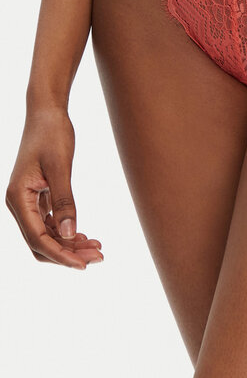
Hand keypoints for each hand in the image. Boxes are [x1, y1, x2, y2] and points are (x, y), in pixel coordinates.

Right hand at [5, 106, 102, 269]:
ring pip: (47, 235)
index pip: (38, 239)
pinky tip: (86, 236)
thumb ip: (65, 201)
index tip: (84, 265)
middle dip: (68, 253)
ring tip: (98, 248)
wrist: (47, 112)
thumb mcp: (61, 167)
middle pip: (41, 243)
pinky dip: (68, 232)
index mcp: (18, 198)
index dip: (61, 255)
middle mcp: (19, 203)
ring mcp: (28, 201)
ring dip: (70, 244)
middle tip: (98, 257)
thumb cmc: (52, 134)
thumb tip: (70, 234)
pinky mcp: (39, 196)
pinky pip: (51, 223)